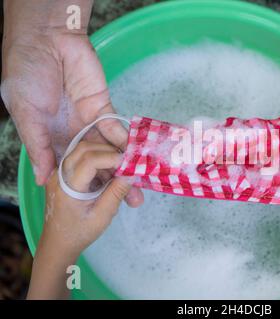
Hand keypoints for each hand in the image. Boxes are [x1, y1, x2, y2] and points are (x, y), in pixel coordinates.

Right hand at [1, 0, 142, 205]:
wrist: (46, 39)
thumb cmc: (26, 73)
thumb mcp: (25, 112)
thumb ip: (37, 145)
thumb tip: (42, 178)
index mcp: (49, 138)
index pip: (70, 169)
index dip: (84, 187)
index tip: (99, 205)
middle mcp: (72, 133)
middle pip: (96, 164)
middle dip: (113, 182)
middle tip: (132, 202)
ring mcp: (88, 121)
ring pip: (110, 150)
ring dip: (126, 167)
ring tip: (141, 186)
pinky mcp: (103, 106)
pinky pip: (116, 128)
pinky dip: (126, 143)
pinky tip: (137, 159)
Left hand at [27, 141, 129, 298]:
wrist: (58, 243)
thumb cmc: (79, 233)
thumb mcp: (103, 216)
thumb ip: (117, 193)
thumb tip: (132, 173)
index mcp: (67, 186)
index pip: (90, 160)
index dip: (112, 158)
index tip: (129, 164)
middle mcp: (59, 174)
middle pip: (85, 148)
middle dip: (109, 151)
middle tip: (127, 162)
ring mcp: (59, 172)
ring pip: (83, 150)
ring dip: (104, 155)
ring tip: (120, 169)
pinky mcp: (64, 173)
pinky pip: (81, 158)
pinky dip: (98, 161)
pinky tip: (110, 174)